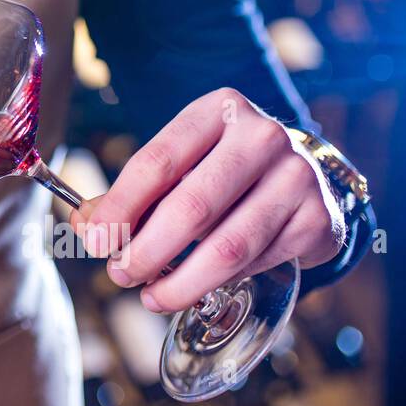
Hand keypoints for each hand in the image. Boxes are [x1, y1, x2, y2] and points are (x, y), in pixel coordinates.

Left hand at [69, 88, 345, 312]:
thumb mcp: (180, 164)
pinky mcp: (318, 219)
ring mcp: (297, 177)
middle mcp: (263, 137)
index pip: (157, 161)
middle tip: (120, 275)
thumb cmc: (222, 169)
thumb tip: (88, 228)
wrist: (304, 176)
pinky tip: (199, 283)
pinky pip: (256, 263)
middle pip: (191, 207)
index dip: (121, 206)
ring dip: (181, 281)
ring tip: (151, 295)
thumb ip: (132, 194)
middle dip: (147, 251)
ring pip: (228, 247)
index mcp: (217, 110)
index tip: (95, 240)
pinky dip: (221, 281)